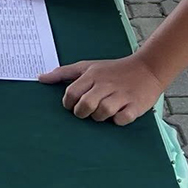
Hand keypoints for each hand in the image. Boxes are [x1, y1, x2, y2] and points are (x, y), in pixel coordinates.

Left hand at [41, 54, 165, 125]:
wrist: (147, 68)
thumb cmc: (113, 70)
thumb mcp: (87, 66)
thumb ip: (63, 73)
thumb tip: (40, 78)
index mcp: (92, 75)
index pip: (71, 93)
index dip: (68, 103)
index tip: (73, 105)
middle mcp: (106, 84)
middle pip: (85, 105)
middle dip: (82, 113)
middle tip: (87, 111)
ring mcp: (121, 95)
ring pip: (102, 112)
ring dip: (100, 117)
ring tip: (103, 112)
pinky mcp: (135, 105)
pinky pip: (121, 119)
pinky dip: (118, 120)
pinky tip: (119, 114)